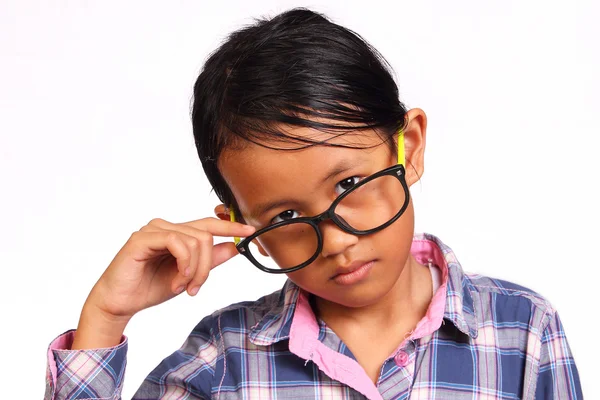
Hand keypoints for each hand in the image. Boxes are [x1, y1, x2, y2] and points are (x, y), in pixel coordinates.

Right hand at [85, 217, 254, 321]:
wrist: (120, 303)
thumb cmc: (149, 288)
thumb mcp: (188, 276)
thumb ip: (209, 260)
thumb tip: (234, 247)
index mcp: (177, 233)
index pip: (209, 224)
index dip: (231, 226)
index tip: (252, 231)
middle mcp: (166, 226)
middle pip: (206, 235)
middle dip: (207, 265)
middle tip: (196, 287)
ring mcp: (154, 229)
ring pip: (195, 240)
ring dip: (195, 270)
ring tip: (182, 286)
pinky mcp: (143, 238)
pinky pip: (178, 242)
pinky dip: (184, 264)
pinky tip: (177, 280)